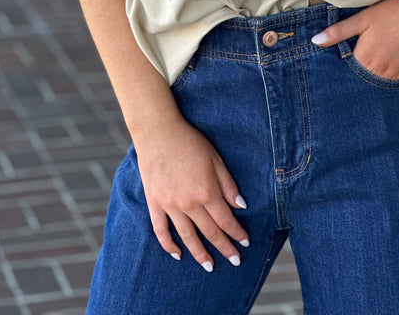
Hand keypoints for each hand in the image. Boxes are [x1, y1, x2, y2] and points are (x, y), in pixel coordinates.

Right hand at [134, 115, 249, 270]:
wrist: (158, 133)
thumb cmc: (190, 142)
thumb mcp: (215, 159)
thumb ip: (228, 185)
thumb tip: (241, 207)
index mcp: (207, 192)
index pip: (226, 221)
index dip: (237, 233)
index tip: (245, 243)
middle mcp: (189, 204)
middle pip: (210, 232)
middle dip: (224, 248)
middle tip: (234, 261)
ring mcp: (170, 206)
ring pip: (187, 237)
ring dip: (199, 254)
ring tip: (209, 266)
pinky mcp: (154, 204)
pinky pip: (161, 231)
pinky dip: (169, 245)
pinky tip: (177, 254)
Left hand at [312, 0, 398, 79]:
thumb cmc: (392, 14)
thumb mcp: (362, 19)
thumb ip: (339, 32)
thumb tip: (316, 41)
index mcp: (364, 59)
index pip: (347, 72)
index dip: (345, 65)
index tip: (346, 59)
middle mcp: (379, 71)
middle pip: (363, 77)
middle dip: (360, 71)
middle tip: (364, 55)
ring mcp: (395, 74)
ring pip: (378, 80)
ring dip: (375, 72)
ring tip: (377, 57)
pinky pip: (394, 79)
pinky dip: (390, 72)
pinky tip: (391, 59)